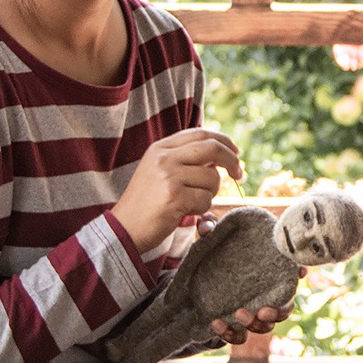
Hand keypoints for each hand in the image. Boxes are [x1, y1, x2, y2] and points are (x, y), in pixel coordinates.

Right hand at [114, 128, 243, 251]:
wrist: (124, 228)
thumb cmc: (147, 203)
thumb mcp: (160, 171)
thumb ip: (185, 159)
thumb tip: (221, 156)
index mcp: (161, 147)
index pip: (201, 134)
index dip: (224, 142)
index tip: (236, 153)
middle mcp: (164, 157)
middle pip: (212, 148)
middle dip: (232, 161)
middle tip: (239, 174)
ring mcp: (168, 176)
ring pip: (213, 178)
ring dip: (210, 194)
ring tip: (190, 203)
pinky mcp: (174, 197)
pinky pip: (206, 200)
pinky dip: (202, 209)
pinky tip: (184, 212)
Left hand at [193, 214, 301, 345]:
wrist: (196, 278)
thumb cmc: (214, 250)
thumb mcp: (212, 237)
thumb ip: (210, 228)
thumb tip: (206, 226)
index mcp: (268, 272)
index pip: (291, 274)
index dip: (298, 273)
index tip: (299, 271)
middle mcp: (265, 295)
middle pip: (284, 310)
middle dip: (278, 312)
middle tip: (263, 310)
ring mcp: (251, 312)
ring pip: (265, 327)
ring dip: (256, 324)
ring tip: (238, 314)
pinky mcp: (234, 326)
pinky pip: (239, 337)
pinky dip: (230, 334)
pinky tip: (216, 323)